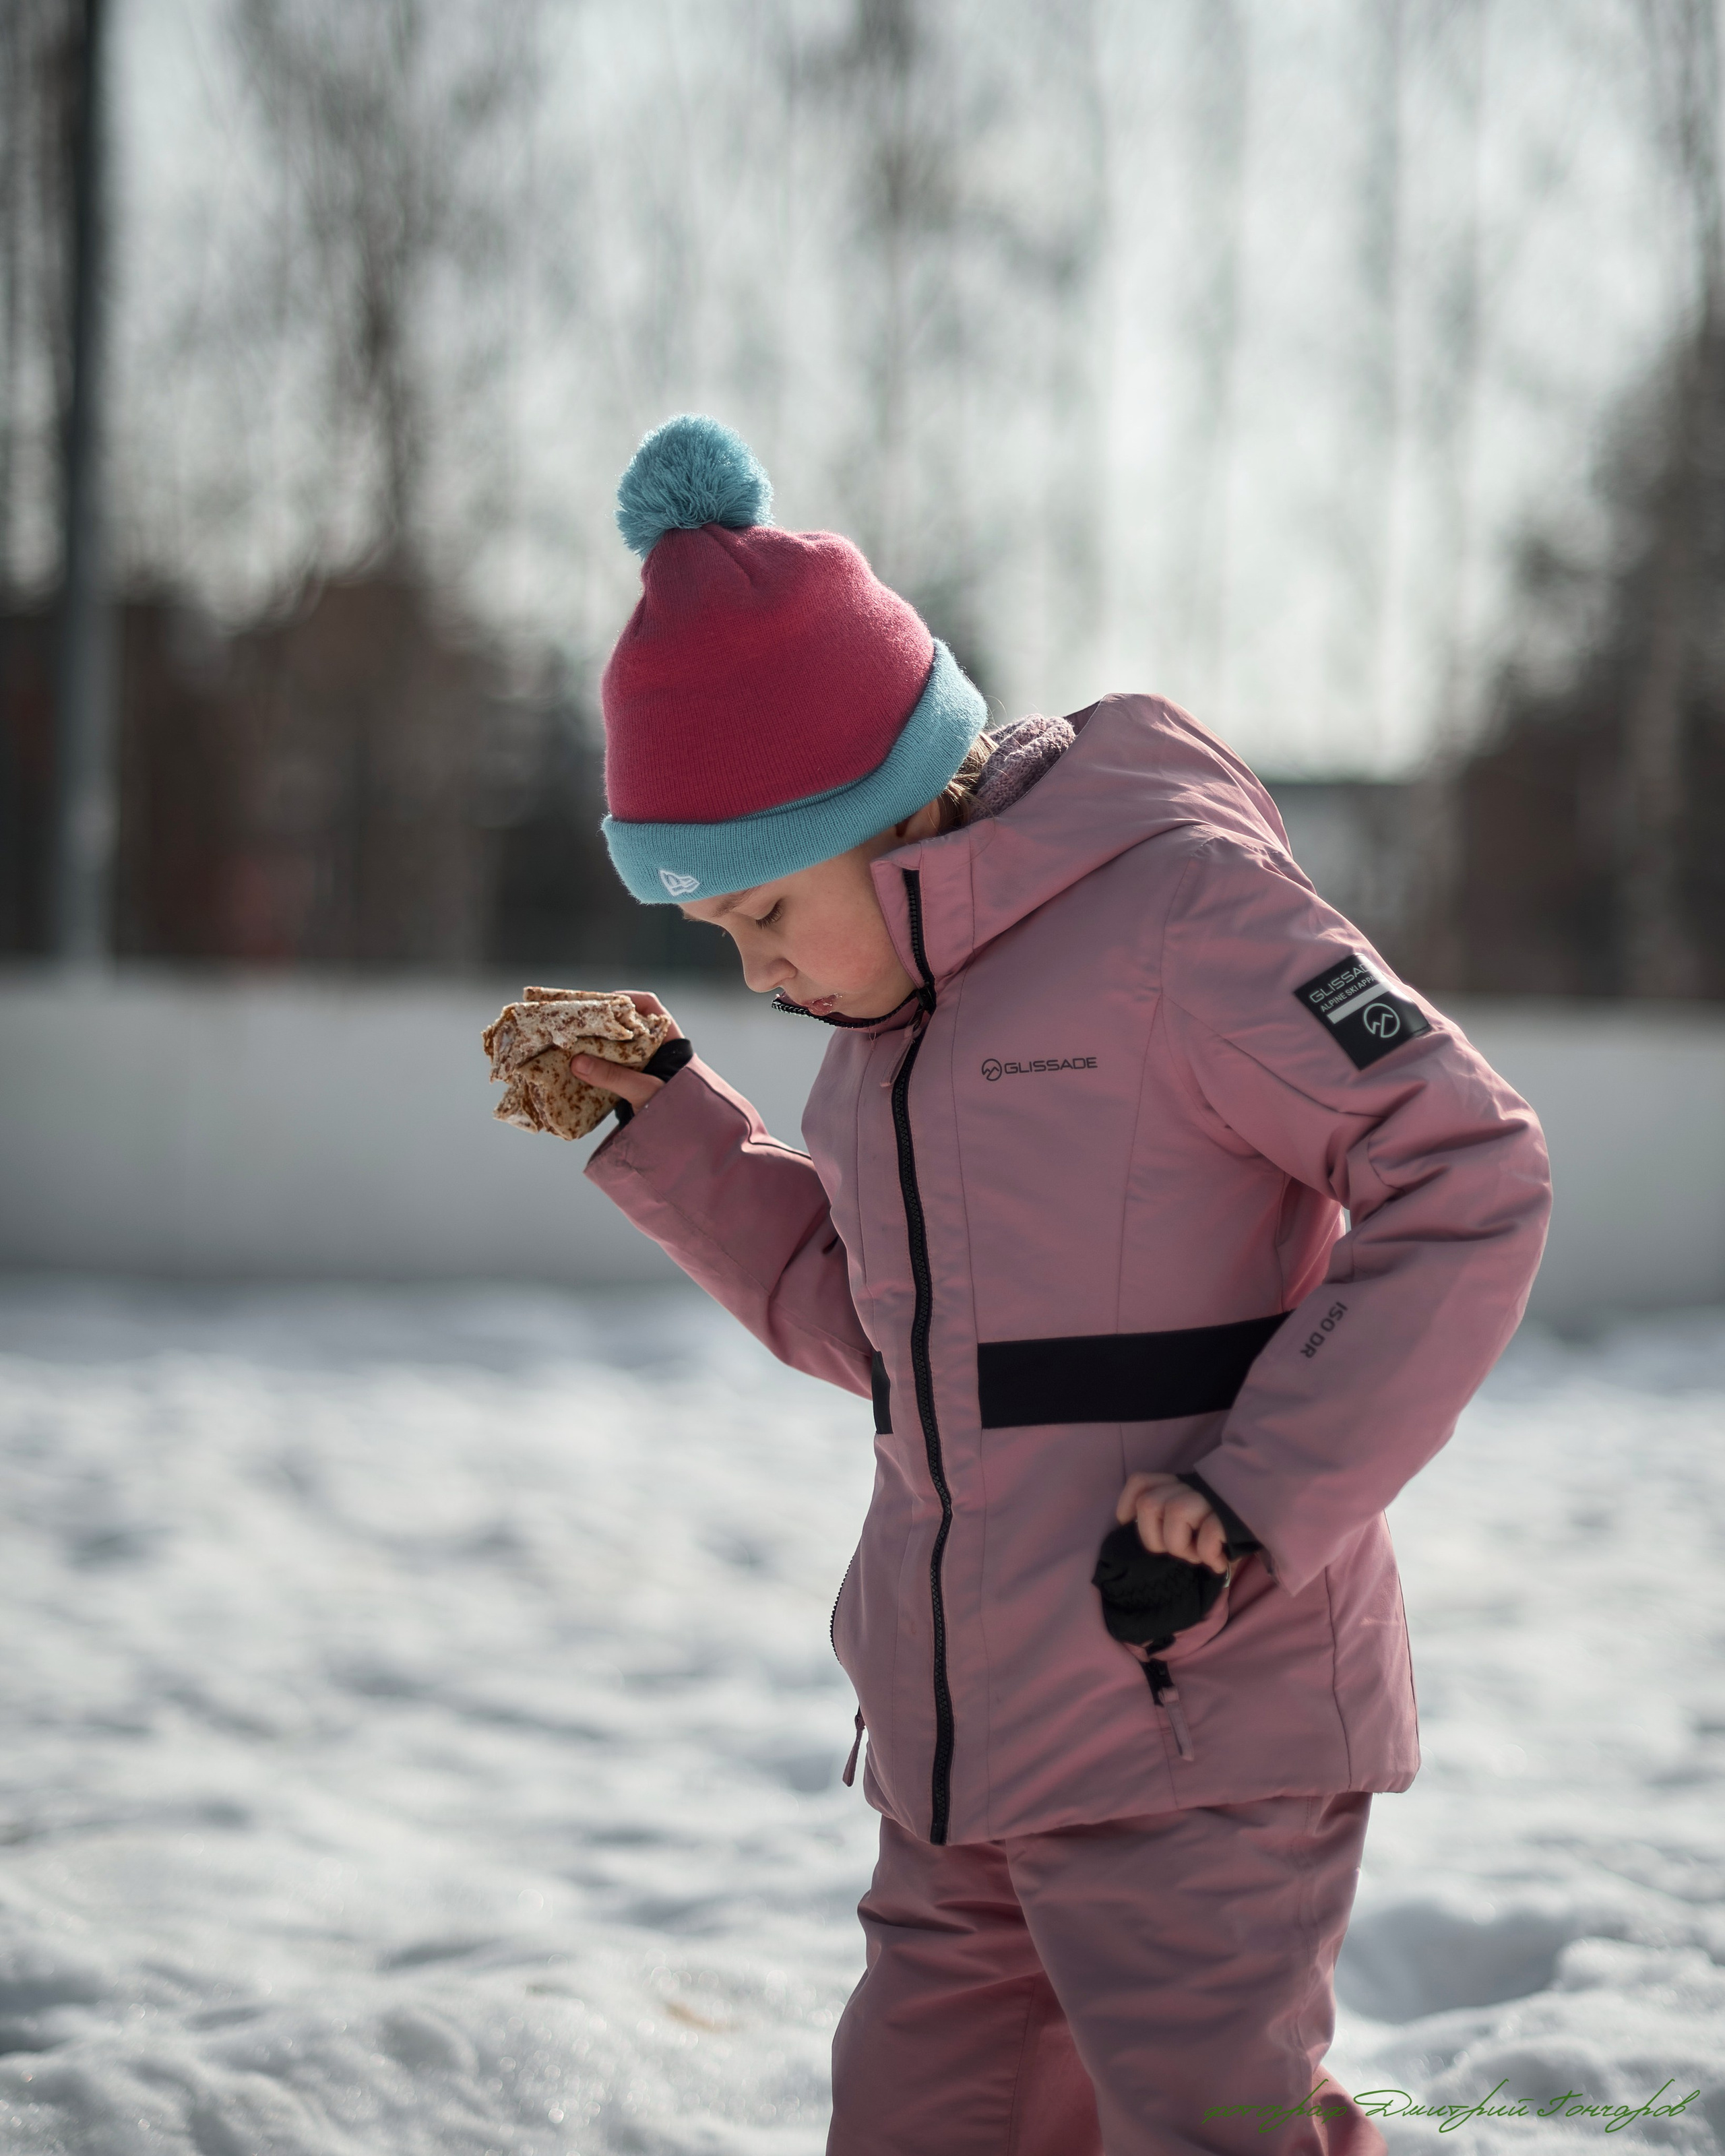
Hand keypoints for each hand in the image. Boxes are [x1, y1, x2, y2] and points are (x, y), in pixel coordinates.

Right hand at [572, 991, 680, 1110]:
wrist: (686, 1137)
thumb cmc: (677, 1109)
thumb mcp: (645, 1091)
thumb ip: (614, 1076)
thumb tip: (577, 1063)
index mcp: (669, 1041)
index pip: (650, 1006)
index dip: (627, 1000)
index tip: (602, 1004)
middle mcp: (656, 1049)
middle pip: (629, 1024)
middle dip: (604, 1023)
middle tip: (579, 1023)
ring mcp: (645, 1066)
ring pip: (619, 1046)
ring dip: (598, 1044)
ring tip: (574, 1042)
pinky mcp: (633, 1083)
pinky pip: (613, 1066)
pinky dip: (598, 1064)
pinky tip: (581, 1066)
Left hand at [1116, 1471, 1227, 1574]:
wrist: (1275, 1516)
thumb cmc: (1229, 1525)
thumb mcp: (1198, 1517)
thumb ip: (1172, 1519)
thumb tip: (1145, 1536)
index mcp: (1180, 1485)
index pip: (1141, 1482)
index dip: (1127, 1504)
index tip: (1129, 1524)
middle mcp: (1192, 1486)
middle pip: (1149, 1504)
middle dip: (1154, 1538)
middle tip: (1178, 1551)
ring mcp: (1211, 1497)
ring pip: (1174, 1512)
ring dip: (1182, 1547)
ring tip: (1199, 1555)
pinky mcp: (1231, 1514)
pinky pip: (1207, 1535)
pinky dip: (1209, 1555)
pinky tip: (1220, 1562)